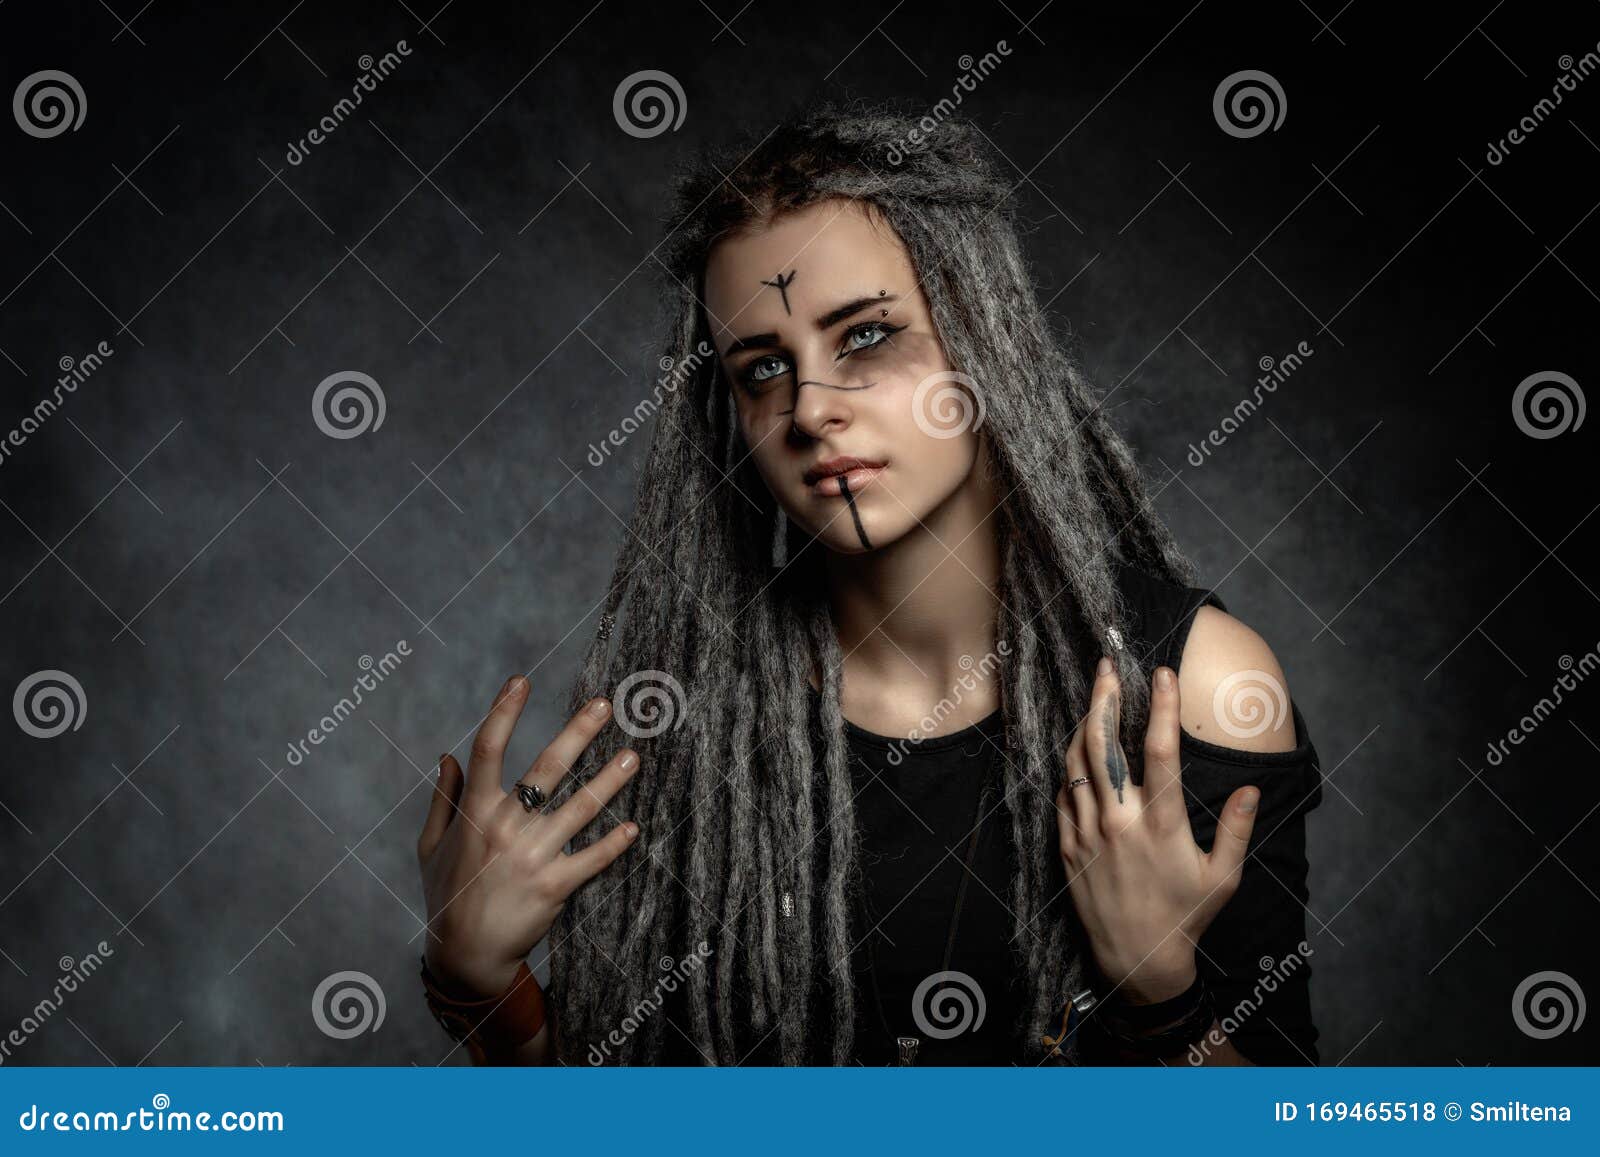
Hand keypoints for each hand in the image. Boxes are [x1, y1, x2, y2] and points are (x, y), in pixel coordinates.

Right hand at [416, 675, 641, 998]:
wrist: (465, 956)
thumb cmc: (446, 896)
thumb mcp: (432, 845)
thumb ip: (444, 798)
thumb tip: (447, 755)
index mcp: (474, 812)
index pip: (488, 749)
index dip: (503, 711)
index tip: (521, 680)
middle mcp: (505, 827)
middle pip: (546, 769)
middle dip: (578, 732)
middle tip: (604, 704)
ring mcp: (532, 856)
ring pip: (579, 809)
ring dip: (609, 781)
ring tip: (633, 757)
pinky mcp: (554, 886)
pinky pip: (592, 859)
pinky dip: (614, 844)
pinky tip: (633, 828)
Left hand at [1055, 658, 1258, 1001]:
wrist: (1136, 964)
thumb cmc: (1185, 918)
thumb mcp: (1222, 877)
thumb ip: (1236, 829)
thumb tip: (1251, 789)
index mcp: (1161, 825)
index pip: (1161, 750)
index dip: (1162, 706)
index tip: (1161, 672)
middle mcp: (1120, 823)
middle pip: (1102, 744)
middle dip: (1104, 698)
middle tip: (1107, 667)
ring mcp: (1087, 834)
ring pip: (1075, 764)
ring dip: (1082, 726)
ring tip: (1094, 700)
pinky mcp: (1066, 848)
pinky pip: (1061, 796)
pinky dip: (1069, 769)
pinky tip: (1078, 753)